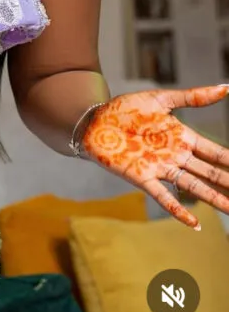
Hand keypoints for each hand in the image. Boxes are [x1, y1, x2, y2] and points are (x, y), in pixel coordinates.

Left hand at [81, 84, 228, 227]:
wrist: (95, 120)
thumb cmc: (127, 108)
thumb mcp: (162, 99)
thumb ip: (193, 97)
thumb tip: (227, 87)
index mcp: (183, 138)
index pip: (216, 153)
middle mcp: (176, 156)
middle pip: (210, 173)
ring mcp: (161, 168)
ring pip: (194, 186)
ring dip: (214, 199)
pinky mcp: (143, 177)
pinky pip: (163, 197)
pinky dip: (178, 210)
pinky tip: (194, 224)